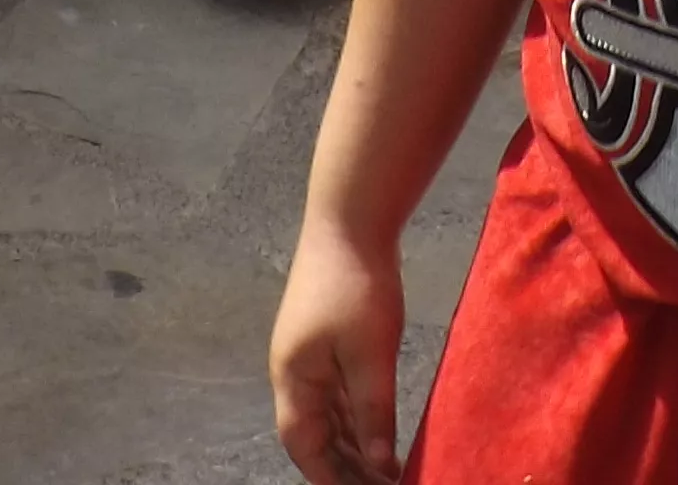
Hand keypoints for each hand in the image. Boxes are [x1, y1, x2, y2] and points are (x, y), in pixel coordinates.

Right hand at [268, 221, 406, 483]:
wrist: (349, 219)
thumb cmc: (356, 286)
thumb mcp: (370, 355)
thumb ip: (373, 413)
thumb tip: (379, 465)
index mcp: (293, 378)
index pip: (304, 446)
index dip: (329, 477)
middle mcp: (294, 372)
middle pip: (313, 435)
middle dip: (343, 467)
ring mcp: (308, 354)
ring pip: (325, 415)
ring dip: (350, 444)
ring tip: (383, 469)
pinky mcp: (326, 338)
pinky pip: (336, 392)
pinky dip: (355, 417)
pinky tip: (378, 429)